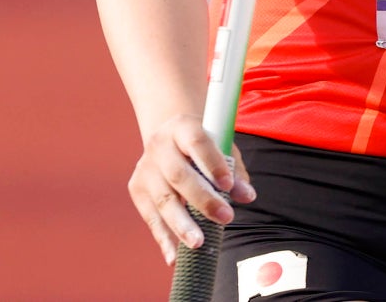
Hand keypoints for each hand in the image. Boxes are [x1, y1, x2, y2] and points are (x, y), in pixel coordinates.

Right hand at [127, 115, 256, 264]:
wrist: (169, 138)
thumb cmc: (202, 148)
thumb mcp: (221, 148)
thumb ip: (234, 172)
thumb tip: (247, 196)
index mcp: (182, 127)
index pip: (197, 142)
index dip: (212, 163)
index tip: (228, 185)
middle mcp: (159, 145)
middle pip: (178, 174)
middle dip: (202, 200)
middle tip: (225, 218)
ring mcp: (146, 168)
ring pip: (163, 199)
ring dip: (181, 224)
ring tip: (198, 244)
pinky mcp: (137, 189)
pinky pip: (151, 217)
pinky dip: (163, 238)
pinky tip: (174, 257)